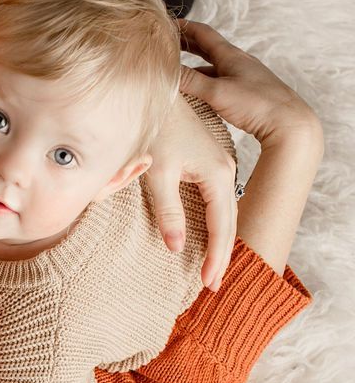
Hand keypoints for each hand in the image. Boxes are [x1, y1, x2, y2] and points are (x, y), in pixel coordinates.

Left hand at [145, 91, 237, 291]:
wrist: (155, 95)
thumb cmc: (153, 130)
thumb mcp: (156, 173)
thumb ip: (167, 210)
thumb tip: (177, 246)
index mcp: (217, 174)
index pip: (222, 225)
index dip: (216, 256)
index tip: (208, 283)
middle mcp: (225, 169)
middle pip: (228, 221)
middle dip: (222, 255)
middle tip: (214, 287)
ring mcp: (220, 164)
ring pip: (224, 210)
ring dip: (220, 240)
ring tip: (213, 268)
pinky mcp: (208, 161)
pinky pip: (216, 199)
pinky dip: (214, 221)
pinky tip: (207, 235)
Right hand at [178, 20, 318, 146]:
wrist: (288, 123)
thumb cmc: (256, 103)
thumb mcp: (217, 92)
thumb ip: (191, 81)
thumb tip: (166, 72)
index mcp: (231, 56)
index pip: (204, 34)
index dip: (185, 27)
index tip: (168, 24)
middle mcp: (238, 62)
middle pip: (208, 48)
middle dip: (188, 44)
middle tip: (170, 43)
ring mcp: (243, 77)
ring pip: (213, 67)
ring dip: (196, 65)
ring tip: (179, 70)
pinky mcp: (246, 93)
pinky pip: (220, 82)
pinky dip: (205, 82)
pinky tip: (200, 93)